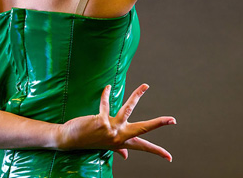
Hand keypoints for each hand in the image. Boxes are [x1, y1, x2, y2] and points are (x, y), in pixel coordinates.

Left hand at [57, 83, 175, 161]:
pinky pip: (106, 104)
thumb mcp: (107, 146)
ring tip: (145, 86)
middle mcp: (119, 137)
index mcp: (123, 142)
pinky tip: (107, 88)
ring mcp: (111, 129)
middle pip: (143, 128)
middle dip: (158, 123)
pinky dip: (106, 95)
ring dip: (137, 96)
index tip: (170, 157)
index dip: (157, 152)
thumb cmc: (90, 141)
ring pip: (127, 110)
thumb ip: (118, 150)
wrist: (71, 140)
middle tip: (172, 120)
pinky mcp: (101, 121)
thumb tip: (125, 156)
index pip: (144, 147)